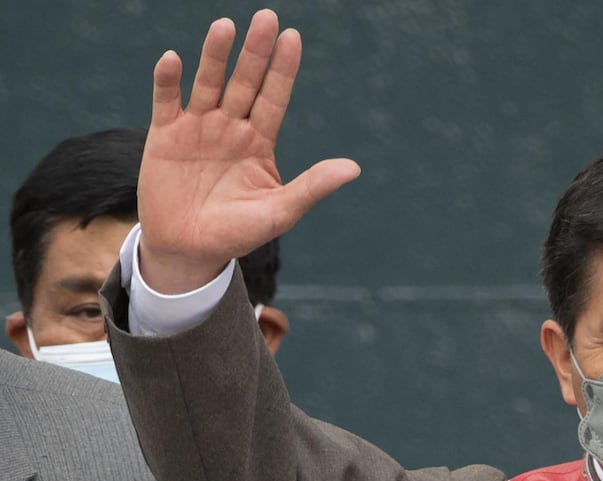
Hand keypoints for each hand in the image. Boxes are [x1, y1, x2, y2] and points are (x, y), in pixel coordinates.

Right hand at [138, 9, 360, 293]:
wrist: (189, 250)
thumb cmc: (238, 232)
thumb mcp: (279, 212)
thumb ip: (312, 187)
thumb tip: (353, 168)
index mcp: (260, 142)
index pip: (274, 98)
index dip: (283, 69)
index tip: (293, 38)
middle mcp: (231, 128)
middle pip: (245, 82)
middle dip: (255, 52)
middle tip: (267, 17)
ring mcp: (198, 129)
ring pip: (208, 84)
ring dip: (215, 56)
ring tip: (225, 27)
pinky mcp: (165, 136)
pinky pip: (166, 102)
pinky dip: (169, 81)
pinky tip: (174, 60)